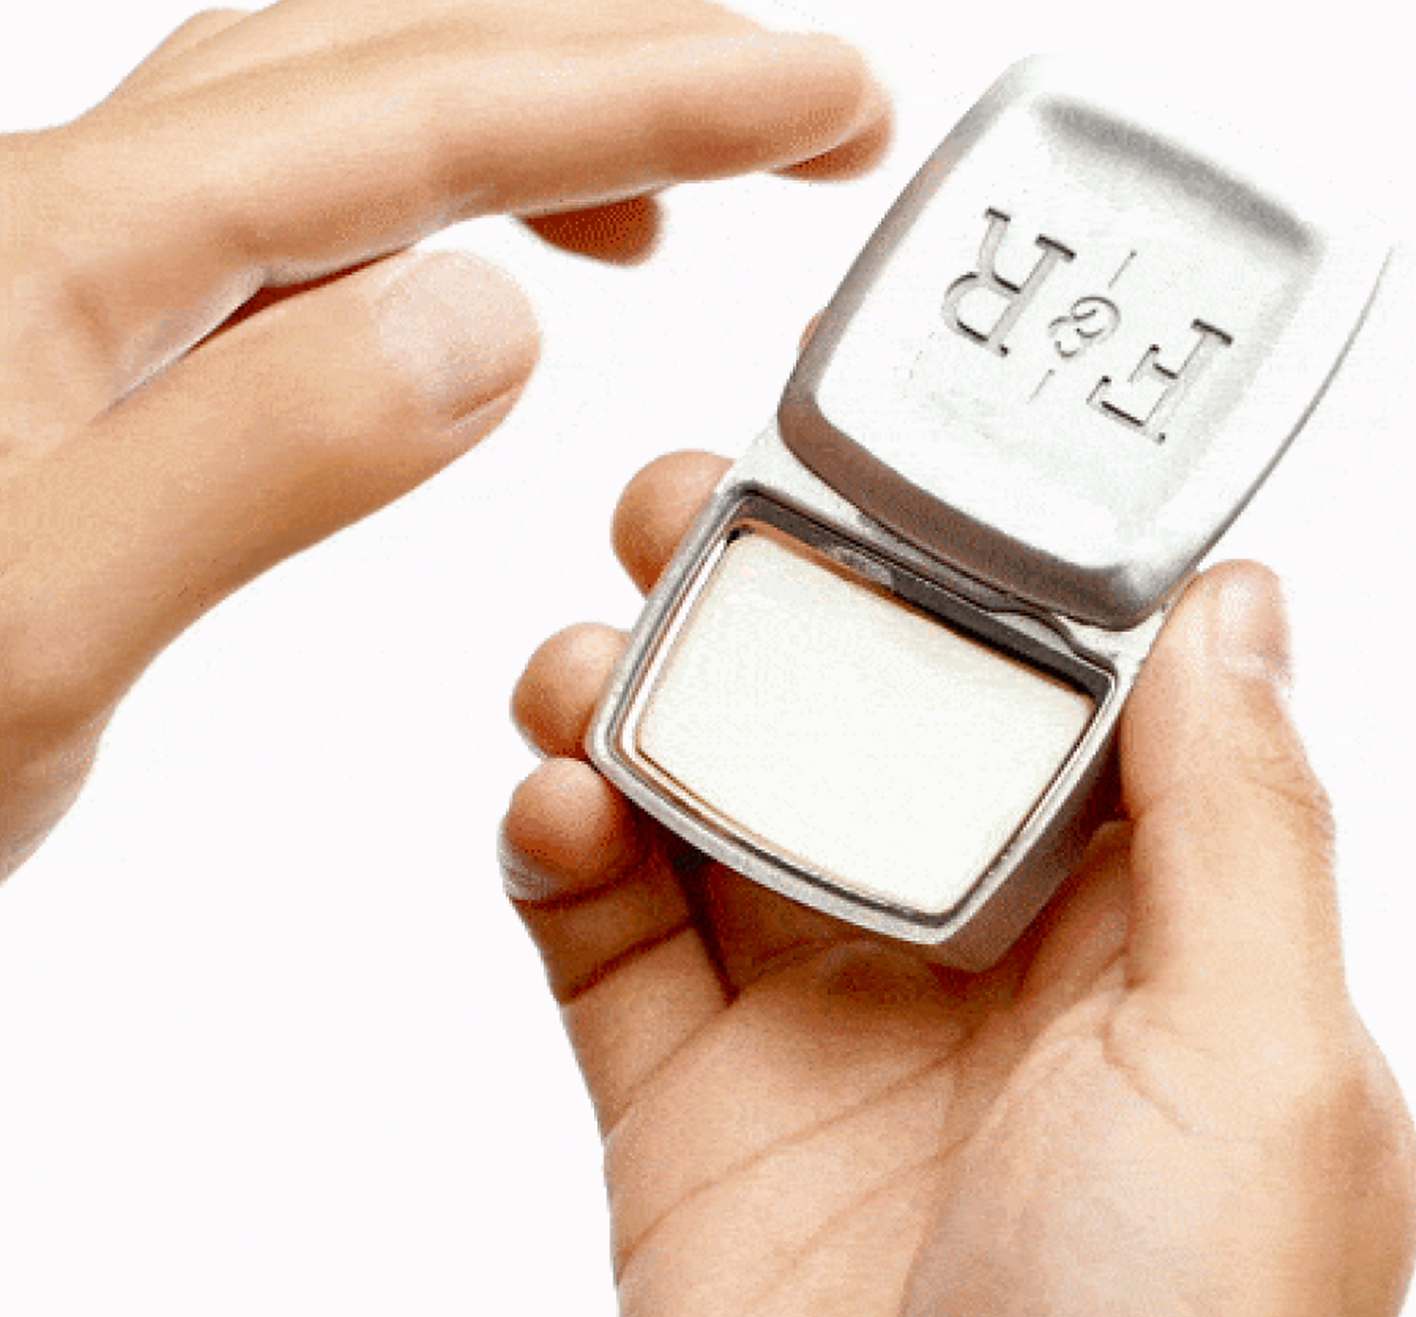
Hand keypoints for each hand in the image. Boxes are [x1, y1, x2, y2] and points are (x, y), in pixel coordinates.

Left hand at [0, 0, 887, 881]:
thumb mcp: (28, 649)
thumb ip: (254, 461)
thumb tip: (479, 318)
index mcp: (61, 265)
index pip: (413, 121)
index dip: (650, 91)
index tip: (828, 100)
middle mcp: (55, 226)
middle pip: (380, 50)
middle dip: (624, 61)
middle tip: (807, 116)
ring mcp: (53, 280)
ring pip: (324, 116)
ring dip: (520, 117)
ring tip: (665, 203)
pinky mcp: (60, 357)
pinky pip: (269, 228)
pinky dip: (409, 218)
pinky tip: (451, 290)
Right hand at [501, 452, 1415, 1316]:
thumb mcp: (1263, 1077)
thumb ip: (1242, 829)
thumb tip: (1241, 613)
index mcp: (1156, 945)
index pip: (1063, 694)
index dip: (982, 568)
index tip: (900, 458)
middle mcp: (989, 974)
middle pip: (864, 722)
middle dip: (781, 603)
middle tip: (692, 511)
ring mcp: (828, 1040)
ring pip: (715, 803)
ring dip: (642, 699)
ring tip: (582, 652)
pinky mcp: (692, 1116)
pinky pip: (602, 934)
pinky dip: (557, 846)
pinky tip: (544, 809)